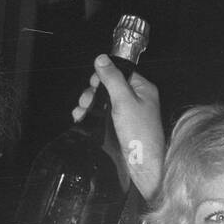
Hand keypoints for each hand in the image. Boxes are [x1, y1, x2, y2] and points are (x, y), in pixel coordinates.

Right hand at [73, 55, 163, 203]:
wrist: (142, 164)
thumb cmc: (139, 134)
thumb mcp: (124, 101)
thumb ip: (112, 78)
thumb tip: (101, 59)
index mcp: (143, 89)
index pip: (120, 72)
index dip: (104, 76)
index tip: (94, 84)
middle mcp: (137, 100)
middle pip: (109, 86)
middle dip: (93, 92)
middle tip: (86, 101)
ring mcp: (128, 114)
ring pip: (103, 101)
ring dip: (89, 104)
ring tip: (81, 111)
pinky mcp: (120, 127)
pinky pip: (103, 115)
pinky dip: (91, 115)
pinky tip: (81, 118)